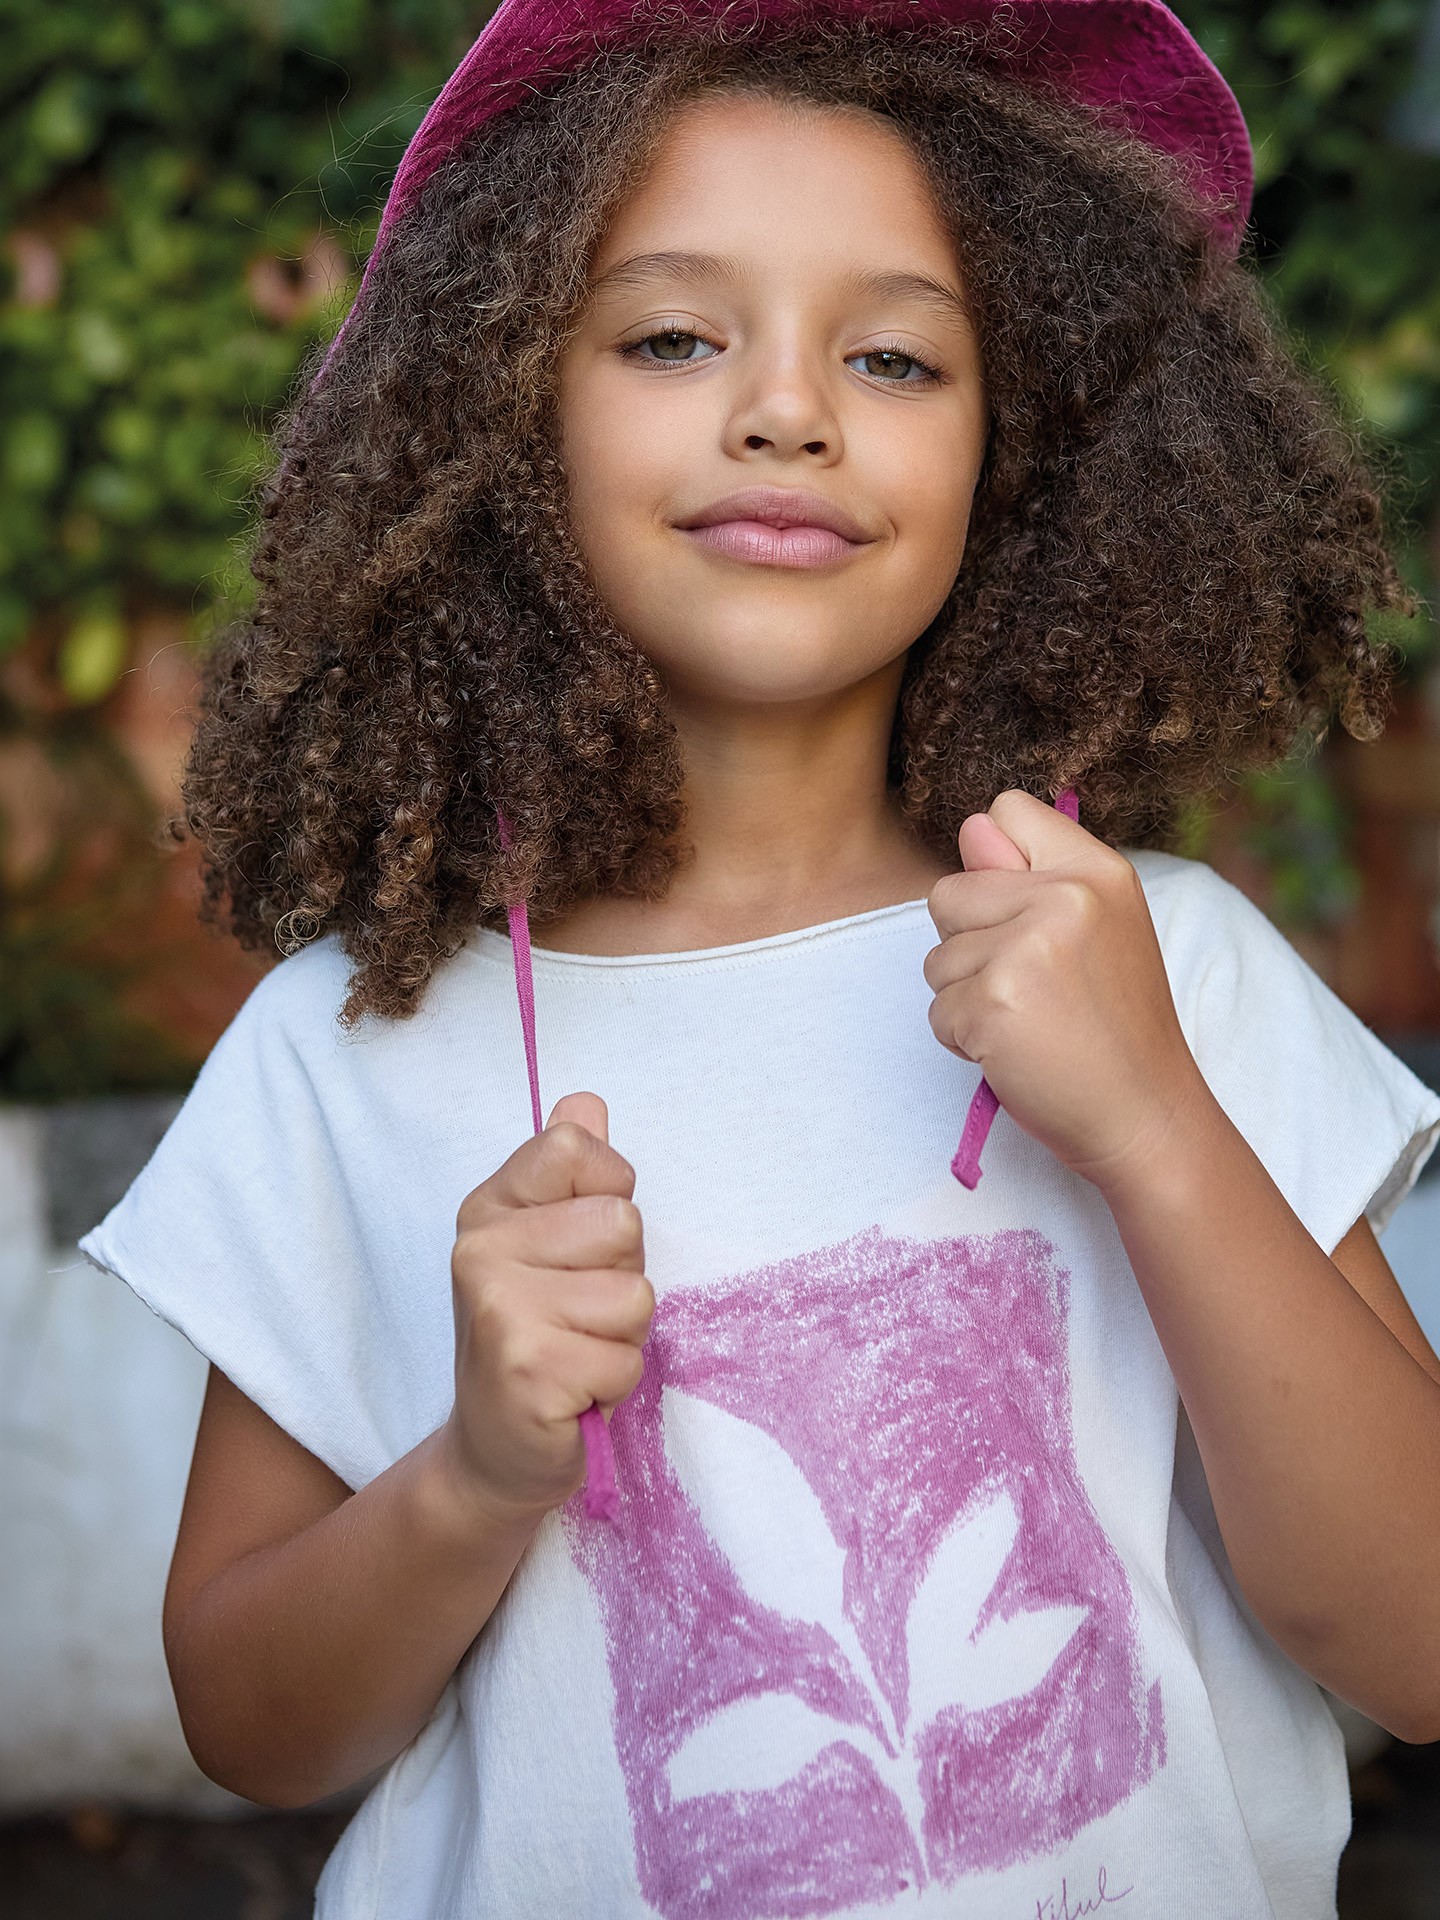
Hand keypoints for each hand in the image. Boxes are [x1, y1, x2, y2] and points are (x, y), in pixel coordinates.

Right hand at [441, 1092, 653, 1521]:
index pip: (577, 1148)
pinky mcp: (529, 1371)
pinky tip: (574, 1393)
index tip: (581, 1244)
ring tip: (577, 1352)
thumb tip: (586, 1101)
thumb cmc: (539, 1338)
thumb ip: (571, 1173)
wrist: (495, 1453)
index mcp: (490, 1207)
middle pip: (622, 1222)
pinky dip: (614, 1384)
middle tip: (580, 1315)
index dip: (609, 1194)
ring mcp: (500, 1310)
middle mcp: (482, 1249)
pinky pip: (626, 1358)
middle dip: (622, 1275)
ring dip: (622, 1337)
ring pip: (634, 1295)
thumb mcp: (550, 1245)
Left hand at [923, 790, 1210, 1191]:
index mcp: (1097, 871)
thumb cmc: (1116, 1028)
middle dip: (969, 945)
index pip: (1006, 811)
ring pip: (935, 959)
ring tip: (1028, 1023)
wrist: (1146, 1116)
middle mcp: (1066, 898)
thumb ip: (1032, 877)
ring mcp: (1027, 950)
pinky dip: (963, 1041)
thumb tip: (971, 829)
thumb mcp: (1099, 932)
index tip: (1025, 916)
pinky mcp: (993, 1003)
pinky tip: (1015, 1052)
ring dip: (965, 998)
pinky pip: (937, 1012)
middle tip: (1030, 988)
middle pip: (948, 892)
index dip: (994, 865)